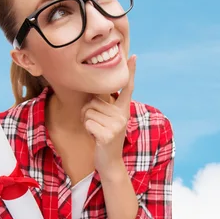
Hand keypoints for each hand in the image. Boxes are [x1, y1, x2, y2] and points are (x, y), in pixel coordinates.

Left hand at [81, 55, 136, 175]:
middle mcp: (122, 115)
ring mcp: (116, 125)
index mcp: (124, 109)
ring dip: (87, 121)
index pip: (127, 88)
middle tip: (98, 125)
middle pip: (93, 102)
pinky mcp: (107, 135)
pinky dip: (87, 130)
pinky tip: (95, 137)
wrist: (110, 162)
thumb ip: (104, 106)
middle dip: (89, 112)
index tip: (133, 57)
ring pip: (88, 111)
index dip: (131, 72)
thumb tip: (93, 92)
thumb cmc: (104, 136)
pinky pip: (87, 122)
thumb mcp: (108, 119)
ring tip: (97, 130)